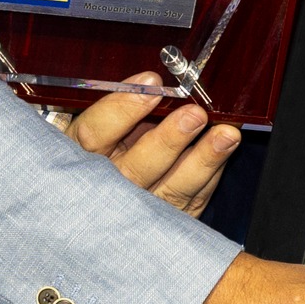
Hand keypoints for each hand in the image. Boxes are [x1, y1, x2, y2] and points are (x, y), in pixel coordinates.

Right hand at [71, 73, 239, 218]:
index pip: (95, 133)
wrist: (98, 201)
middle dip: (168, 140)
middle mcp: (105, 187)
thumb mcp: (95, 124)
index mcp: (79, 154)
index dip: (122, 108)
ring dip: (202, 161)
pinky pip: (190, 201)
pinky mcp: (163, 222)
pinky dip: (210, 175)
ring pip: (170, 190)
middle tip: (194, 115)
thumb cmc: (101, 147)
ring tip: (225, 135)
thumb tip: (152, 81)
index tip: (152, 84)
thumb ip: (116, 106)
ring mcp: (135, 210)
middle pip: (134, 169)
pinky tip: (224, 152)